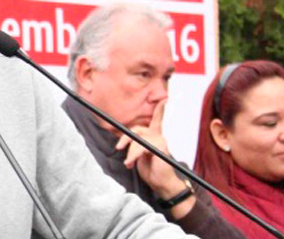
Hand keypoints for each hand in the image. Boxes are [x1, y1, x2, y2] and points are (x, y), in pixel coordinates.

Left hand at [115, 100, 194, 218]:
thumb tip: (125, 141)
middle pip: (137, 129)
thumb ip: (136, 145)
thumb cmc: (151, 170)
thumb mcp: (140, 155)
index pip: (157, 119)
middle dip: (125, 138)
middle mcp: (159, 136)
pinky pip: (140, 147)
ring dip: (130, 153)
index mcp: (155, 136)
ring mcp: (160, 140)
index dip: (160, 109)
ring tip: (128, 163)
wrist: (161, 183)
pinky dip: (133, 155)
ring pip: (137, 140)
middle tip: (118, 148)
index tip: (165, 99)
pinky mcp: (159, 147)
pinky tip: (131, 163)